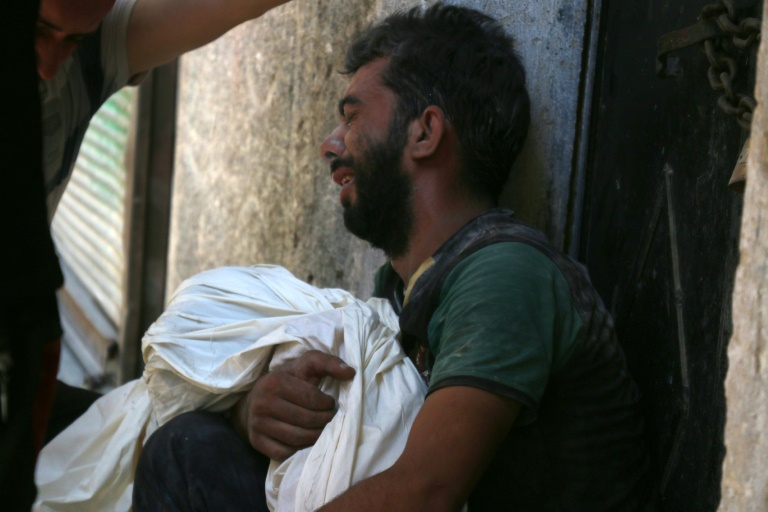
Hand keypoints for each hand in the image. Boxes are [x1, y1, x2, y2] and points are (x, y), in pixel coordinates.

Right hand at [233, 350, 354, 459]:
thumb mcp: (307, 364)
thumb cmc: (288, 379)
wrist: (257, 397)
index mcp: (275, 383)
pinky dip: (299, 449)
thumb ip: (329, 363)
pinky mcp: (256, 442)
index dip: (326, 404)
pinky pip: (284, 453)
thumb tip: (350, 372)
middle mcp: (262, 404)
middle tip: (331, 418)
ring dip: (316, 436)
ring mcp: (257, 424)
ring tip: (323, 429)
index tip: (330, 404)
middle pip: (305, 420)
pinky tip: (306, 439)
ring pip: (297, 439)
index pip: (310, 399)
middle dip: (325, 421)